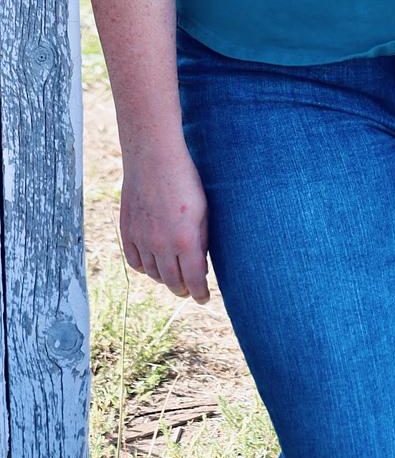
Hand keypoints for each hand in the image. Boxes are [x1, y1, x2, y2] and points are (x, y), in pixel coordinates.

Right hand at [120, 147, 211, 304]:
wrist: (154, 158)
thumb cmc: (186, 180)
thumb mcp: (204, 210)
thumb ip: (201, 241)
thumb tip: (199, 266)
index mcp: (185, 241)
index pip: (193, 280)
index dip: (199, 293)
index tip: (203, 299)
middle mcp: (161, 245)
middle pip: (172, 282)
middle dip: (183, 289)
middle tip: (189, 290)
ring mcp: (141, 240)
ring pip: (152, 274)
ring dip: (164, 278)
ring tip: (173, 275)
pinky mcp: (126, 232)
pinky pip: (135, 262)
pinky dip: (145, 267)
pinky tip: (153, 263)